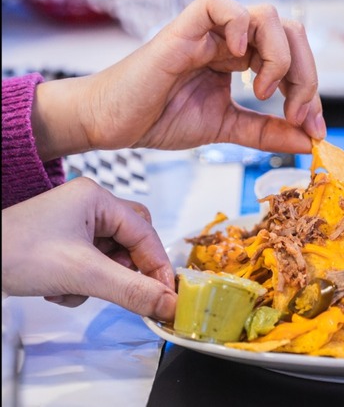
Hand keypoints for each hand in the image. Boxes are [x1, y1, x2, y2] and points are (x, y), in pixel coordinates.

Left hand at [1, 178, 176, 320]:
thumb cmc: (15, 254)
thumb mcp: (83, 274)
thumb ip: (132, 290)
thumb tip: (169, 304)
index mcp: (96, 198)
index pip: (145, 232)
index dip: (157, 266)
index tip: (167, 295)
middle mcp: (87, 206)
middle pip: (131, 240)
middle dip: (127, 269)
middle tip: (125, 289)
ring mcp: (73, 224)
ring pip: (111, 256)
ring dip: (99, 280)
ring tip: (74, 287)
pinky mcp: (61, 243)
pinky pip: (91, 264)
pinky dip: (81, 283)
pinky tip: (59, 288)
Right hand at [32, 0, 322, 161]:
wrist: (113, 124)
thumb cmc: (160, 118)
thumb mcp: (227, 128)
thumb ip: (267, 132)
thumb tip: (309, 141)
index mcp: (243, 59)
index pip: (295, 58)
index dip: (311, 92)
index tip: (313, 129)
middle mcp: (231, 39)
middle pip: (291, 33)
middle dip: (306, 75)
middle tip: (296, 112)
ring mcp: (209, 31)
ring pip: (267, 16)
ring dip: (279, 57)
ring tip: (260, 91)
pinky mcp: (184, 28)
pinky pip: (220, 4)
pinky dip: (240, 26)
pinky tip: (239, 60)